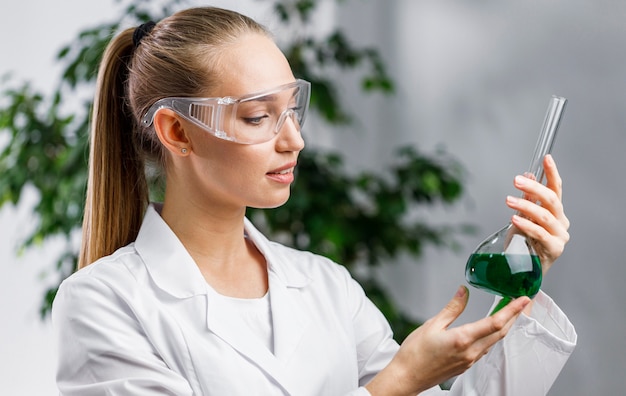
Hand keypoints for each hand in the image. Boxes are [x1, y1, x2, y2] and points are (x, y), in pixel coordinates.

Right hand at [365, 286, 530, 395]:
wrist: (407, 377)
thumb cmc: (415, 353)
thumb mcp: (432, 325)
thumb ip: (452, 309)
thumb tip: (463, 292)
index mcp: (463, 339)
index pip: (495, 322)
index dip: (511, 310)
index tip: (522, 299)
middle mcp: (470, 352)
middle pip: (500, 332)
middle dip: (513, 316)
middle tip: (522, 302)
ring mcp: (469, 360)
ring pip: (494, 341)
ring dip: (504, 326)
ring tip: (508, 312)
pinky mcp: (465, 365)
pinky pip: (485, 349)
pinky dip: (492, 336)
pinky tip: (490, 329)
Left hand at [506, 154, 569, 274]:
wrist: (524, 268)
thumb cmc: (524, 242)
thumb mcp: (523, 217)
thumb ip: (528, 199)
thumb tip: (528, 176)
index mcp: (556, 211)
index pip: (556, 189)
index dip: (552, 173)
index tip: (547, 158)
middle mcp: (561, 221)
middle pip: (551, 200)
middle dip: (534, 188)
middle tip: (516, 180)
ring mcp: (559, 235)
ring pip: (545, 216)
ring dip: (525, 206)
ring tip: (509, 200)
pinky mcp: (554, 249)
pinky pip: (540, 233)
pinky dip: (526, 224)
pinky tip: (514, 218)